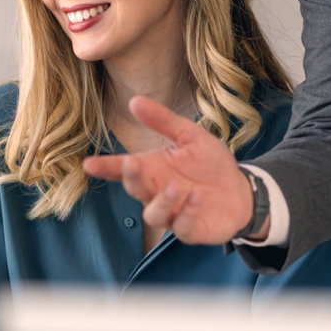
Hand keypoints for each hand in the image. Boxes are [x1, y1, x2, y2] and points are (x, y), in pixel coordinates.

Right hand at [82, 96, 258, 244]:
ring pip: (154, 214)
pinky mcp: (190, 230)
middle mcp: (157, 193)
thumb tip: (134, 100)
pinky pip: (182, 226)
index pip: (123, 170)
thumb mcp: (190, 136)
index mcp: (153, 169)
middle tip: (132, 163)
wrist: (241, 191)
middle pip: (135, 190)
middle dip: (131, 178)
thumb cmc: (211, 164)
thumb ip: (163, 121)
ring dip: (162, 200)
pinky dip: (188, 212)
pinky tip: (197, 197)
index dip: (106, 167)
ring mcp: (172, 214)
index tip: (89, 164)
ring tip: (176, 186)